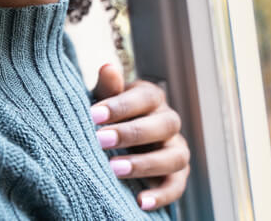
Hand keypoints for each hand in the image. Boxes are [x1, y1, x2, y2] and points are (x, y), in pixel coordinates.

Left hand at [90, 63, 190, 210]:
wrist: (118, 141)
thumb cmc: (109, 116)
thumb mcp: (104, 100)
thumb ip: (107, 88)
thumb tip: (108, 68)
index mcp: (152, 98)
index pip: (145, 97)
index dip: (121, 106)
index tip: (93, 115)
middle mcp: (168, 121)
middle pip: (163, 125)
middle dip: (131, 133)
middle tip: (100, 140)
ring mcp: (176, 148)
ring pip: (174, 156)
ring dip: (145, 164)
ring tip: (114, 169)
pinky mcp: (177, 175)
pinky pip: (176, 185)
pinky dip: (161, 195)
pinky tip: (140, 201)